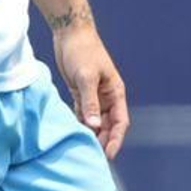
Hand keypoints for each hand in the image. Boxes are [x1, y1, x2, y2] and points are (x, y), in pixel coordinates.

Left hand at [53, 19, 129, 157]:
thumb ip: (90, 102)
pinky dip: (79, 124)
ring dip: (90, 134)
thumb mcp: (86, 77)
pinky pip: (82, 114)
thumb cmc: (82, 51)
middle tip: (91, 157)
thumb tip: (94, 126)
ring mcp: (94, 95)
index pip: (120, 123)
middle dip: (102, 141)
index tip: (108, 155)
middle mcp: (107, 97)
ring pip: (94, 121)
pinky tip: (72, 134)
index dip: (115, 140)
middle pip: (107, 126)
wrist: (70, 32)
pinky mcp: (80, 92)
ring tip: (81, 150)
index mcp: (115, 93)